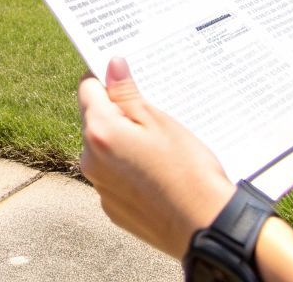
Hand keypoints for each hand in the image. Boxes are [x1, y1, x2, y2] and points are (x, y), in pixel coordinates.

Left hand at [77, 56, 236, 258]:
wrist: (204, 226)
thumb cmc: (188, 171)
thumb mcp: (160, 122)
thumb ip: (127, 93)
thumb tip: (110, 65)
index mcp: (100, 132)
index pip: (88, 88)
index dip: (105, 78)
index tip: (123, 77)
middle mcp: (90, 160)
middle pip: (95, 120)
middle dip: (118, 114)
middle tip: (153, 116)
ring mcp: (99, 187)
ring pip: (104, 150)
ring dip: (123, 143)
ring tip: (159, 150)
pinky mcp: (111, 208)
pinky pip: (113, 177)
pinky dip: (128, 170)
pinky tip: (156, 174)